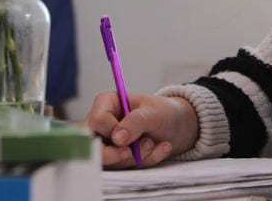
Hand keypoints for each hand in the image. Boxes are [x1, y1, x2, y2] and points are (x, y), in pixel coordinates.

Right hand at [83, 92, 198, 168]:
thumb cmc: (163, 112)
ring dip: (135, 157)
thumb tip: (117, 139)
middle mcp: (101, 125)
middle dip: (116, 154)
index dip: (112, 131)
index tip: (128, 135)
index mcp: (106, 104)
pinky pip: (124, 168)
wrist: (178, 126)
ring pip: (109, 160)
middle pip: (93, 145)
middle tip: (133, 152)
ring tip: (153, 143)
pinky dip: (144, 162)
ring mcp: (107, 143)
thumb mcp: (153, 112)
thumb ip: (135, 122)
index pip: (96, 121)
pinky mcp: (117, 158)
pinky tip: (160, 149)